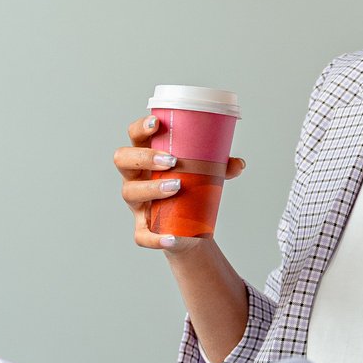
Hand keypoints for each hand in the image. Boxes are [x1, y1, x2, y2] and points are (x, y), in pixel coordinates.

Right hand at [115, 113, 244, 253]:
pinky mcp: (142, 227)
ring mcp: (136, 202)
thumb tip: (239, 164)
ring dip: (151, 188)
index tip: (157, 123)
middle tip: (172, 160)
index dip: (140, 128)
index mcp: (146, 156)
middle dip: (145, 156)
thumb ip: (220, 166)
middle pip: (123, 159)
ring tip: (176, 186)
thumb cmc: (189, 188)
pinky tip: (172, 238)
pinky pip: (141, 235)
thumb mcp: (205, 174)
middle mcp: (134, 176)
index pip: (135, 137)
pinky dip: (155, 238)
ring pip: (130, 192)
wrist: (188, 228)